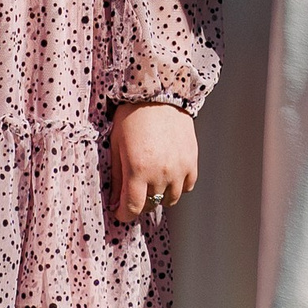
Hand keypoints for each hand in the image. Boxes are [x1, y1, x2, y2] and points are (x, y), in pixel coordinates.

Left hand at [107, 102, 196, 226]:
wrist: (159, 93)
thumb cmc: (132, 115)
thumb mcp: (117, 144)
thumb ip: (117, 176)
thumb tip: (115, 203)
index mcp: (138, 169)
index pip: (133, 208)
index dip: (124, 214)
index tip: (120, 212)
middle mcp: (161, 173)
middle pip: (151, 205)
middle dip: (139, 203)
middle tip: (132, 193)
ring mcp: (179, 168)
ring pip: (170, 199)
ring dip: (159, 196)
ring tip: (150, 182)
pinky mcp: (192, 161)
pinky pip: (187, 186)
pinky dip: (177, 185)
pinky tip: (168, 175)